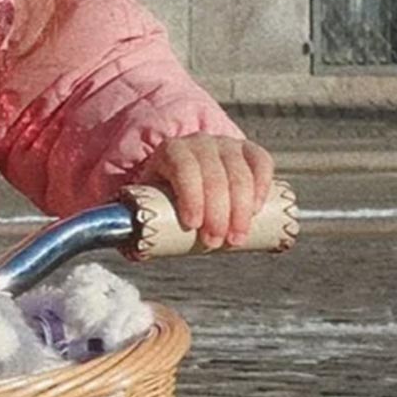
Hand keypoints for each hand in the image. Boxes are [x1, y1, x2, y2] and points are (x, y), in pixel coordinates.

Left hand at [147, 134, 274, 247]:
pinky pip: (262, 163)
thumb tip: (134, 254)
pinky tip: (256, 211)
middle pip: (215, 176)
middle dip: (218, 213)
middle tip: (215, 243)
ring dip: (241, 209)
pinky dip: (262, 186)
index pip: (184, 169)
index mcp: (171, 151)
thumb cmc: (163, 194)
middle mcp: (200, 142)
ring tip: (236, 239)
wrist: (185, 171)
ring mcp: (227, 144)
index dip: (191, 196)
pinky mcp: (249, 150)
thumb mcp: (146, 202)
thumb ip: (137, 223)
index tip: (193, 226)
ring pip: (240, 174)